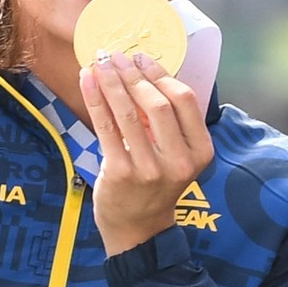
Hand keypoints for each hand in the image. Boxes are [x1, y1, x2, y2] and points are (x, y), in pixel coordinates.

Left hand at [79, 51, 213, 255]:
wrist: (138, 228)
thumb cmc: (155, 184)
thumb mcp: (177, 156)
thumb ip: (170, 123)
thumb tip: (143, 72)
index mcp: (200, 151)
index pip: (185, 101)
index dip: (162, 75)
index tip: (141, 59)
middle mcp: (179, 161)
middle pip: (158, 104)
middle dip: (134, 76)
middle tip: (116, 57)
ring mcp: (149, 169)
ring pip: (129, 113)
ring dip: (112, 82)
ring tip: (100, 64)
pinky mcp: (121, 174)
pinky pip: (107, 127)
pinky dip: (95, 99)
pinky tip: (87, 81)